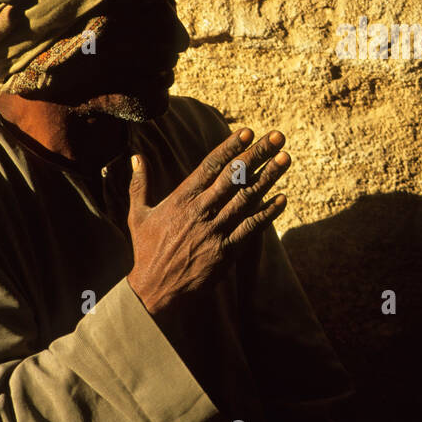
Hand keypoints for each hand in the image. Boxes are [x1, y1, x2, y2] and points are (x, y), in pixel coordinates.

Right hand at [126, 128, 288, 317]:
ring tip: (285, 158)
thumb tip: (136, 156)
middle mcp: (201, 211)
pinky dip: (267, 214)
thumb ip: (139, 183)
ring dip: (268, 177)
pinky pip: (250, 229)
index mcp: (181, 199)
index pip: (210, 167)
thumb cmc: (146, 250)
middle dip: (257, 154)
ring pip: (246, 199)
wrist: (155, 290)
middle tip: (278, 136)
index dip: (230, 147)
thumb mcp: (137, 214)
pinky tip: (282, 199)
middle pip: (234, 177)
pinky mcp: (226, 251)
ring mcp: (215, 231)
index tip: (248, 131)